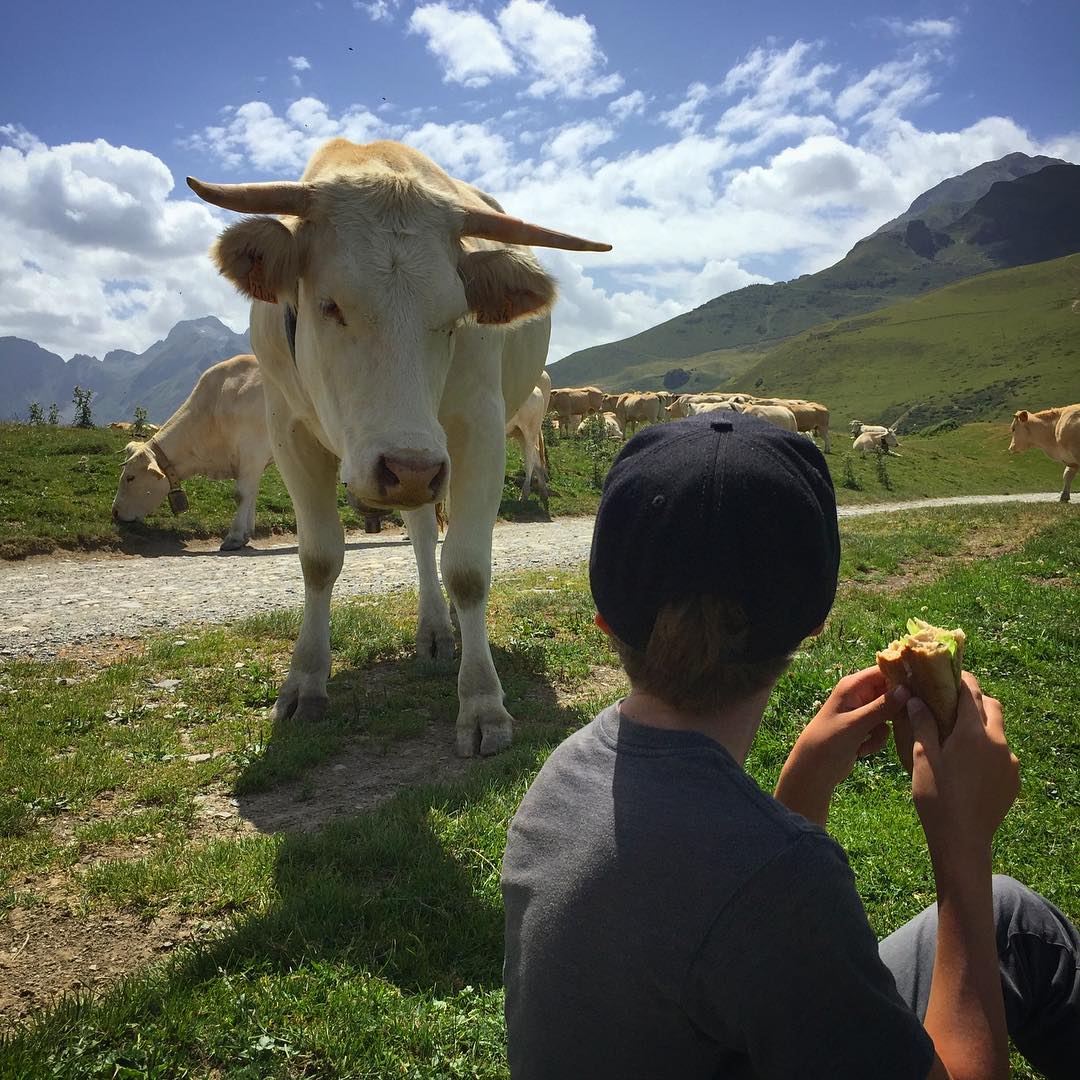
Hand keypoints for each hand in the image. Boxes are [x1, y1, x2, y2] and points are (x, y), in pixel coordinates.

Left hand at [774, 667, 909, 825]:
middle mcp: (858, 694)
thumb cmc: (829, 741)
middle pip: (889, 692)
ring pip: (888, 713)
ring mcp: (861, 711)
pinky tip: (862, 751)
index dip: (902, 677)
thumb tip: (906, 689)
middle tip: (904, 722)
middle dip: (896, 709)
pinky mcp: (864, 727)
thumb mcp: (857, 724)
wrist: (814, 768)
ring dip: (883, 730)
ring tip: (868, 741)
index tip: (923, 687)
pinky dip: (876, 740)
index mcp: (852, 685)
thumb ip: (881, 707)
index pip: (883, 671)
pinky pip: (882, 729)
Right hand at [895, 673, 1019, 863]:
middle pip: (992, 707)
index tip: (948, 673)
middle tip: (953, 703)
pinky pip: (1003, 755)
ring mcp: (1010, 762)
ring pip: (998, 731)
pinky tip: (969, 765)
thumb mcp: (923, 757)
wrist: (963, 839)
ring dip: (982, 726)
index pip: (970, 692)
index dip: (960, 679)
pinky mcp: (1013, 780)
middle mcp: (998, 742)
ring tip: (959, 739)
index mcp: (973, 732)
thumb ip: (923, 725)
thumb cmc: (936, 796)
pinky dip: (988, 750)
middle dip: (975, 699)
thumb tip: (917, 699)